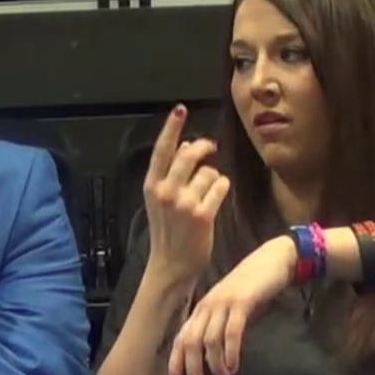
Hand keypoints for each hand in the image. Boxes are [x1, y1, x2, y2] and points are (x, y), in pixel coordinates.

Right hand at [142, 104, 230, 289]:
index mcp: (152, 185)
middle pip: (189, 154)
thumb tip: (186, 148)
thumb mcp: (160, 200)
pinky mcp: (203, 214)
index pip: (162, 150)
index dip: (171, 128)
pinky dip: (222, 189)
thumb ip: (170, 174)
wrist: (172, 264)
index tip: (179, 110)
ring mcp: (184, 203)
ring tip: (208, 192)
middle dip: (203, 147)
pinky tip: (216, 199)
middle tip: (210, 147)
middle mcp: (166, 191)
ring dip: (213, 177)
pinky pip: (221, 186)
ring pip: (209, 171)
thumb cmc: (168, 230)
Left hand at [169, 235, 296, 374]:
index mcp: (202, 308)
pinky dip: (230, 352)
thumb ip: (222, 328)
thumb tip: (217, 358)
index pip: (181, 338)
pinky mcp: (241, 302)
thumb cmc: (254, 288)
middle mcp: (207, 305)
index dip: (176, 361)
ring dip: (214, 365)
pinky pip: (231, 332)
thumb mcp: (232, 309)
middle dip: (192, 369)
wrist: (274, 260)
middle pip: (190, 342)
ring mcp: (223, 303)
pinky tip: (234, 367)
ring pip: (209, 340)